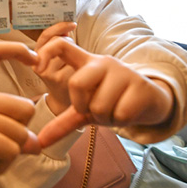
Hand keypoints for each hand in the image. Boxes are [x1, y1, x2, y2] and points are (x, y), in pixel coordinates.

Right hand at [34, 22, 76, 114]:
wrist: (66, 106)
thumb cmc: (64, 80)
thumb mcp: (57, 61)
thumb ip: (59, 44)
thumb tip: (68, 26)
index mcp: (36, 59)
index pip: (46, 36)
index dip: (58, 27)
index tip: (72, 24)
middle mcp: (39, 67)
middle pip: (59, 42)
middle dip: (69, 44)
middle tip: (74, 53)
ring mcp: (50, 74)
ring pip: (69, 54)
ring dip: (77, 59)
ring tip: (76, 72)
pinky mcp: (61, 81)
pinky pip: (76, 65)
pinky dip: (82, 69)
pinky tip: (81, 78)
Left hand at [34, 37, 173, 147]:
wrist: (149, 102)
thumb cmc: (112, 102)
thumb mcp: (86, 109)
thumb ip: (63, 122)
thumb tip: (40, 142)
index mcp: (86, 63)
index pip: (61, 46)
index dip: (44, 53)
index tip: (37, 68)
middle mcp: (102, 62)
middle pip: (76, 83)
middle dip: (82, 106)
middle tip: (93, 109)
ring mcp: (122, 71)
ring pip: (99, 105)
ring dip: (105, 118)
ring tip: (113, 110)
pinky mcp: (139, 84)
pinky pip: (120, 113)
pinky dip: (121, 120)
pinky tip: (127, 111)